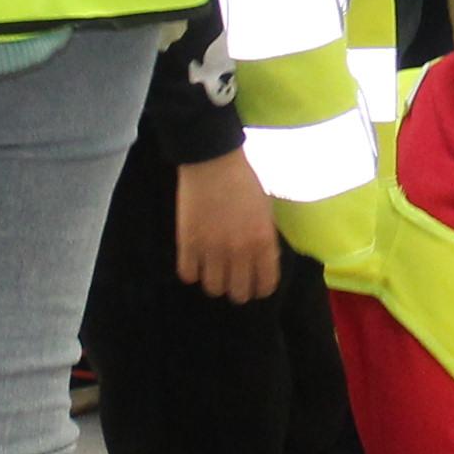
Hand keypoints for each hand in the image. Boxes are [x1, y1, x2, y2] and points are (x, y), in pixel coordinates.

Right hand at [172, 148, 282, 303]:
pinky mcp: (187, 243)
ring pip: (213, 288)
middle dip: (238, 290)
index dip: (261, 289)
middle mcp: (239, 251)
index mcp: (263, 241)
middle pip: (239, 293)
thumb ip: (264, 237)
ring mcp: (211, 249)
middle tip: (234, 280)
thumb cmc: (244, 179)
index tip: (256, 286)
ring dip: (215, 281)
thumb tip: (262, 258)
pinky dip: (192, 271)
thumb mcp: (265, 209)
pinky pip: (188, 274)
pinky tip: (195, 261)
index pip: (265, 284)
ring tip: (213, 270)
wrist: (212, 160)